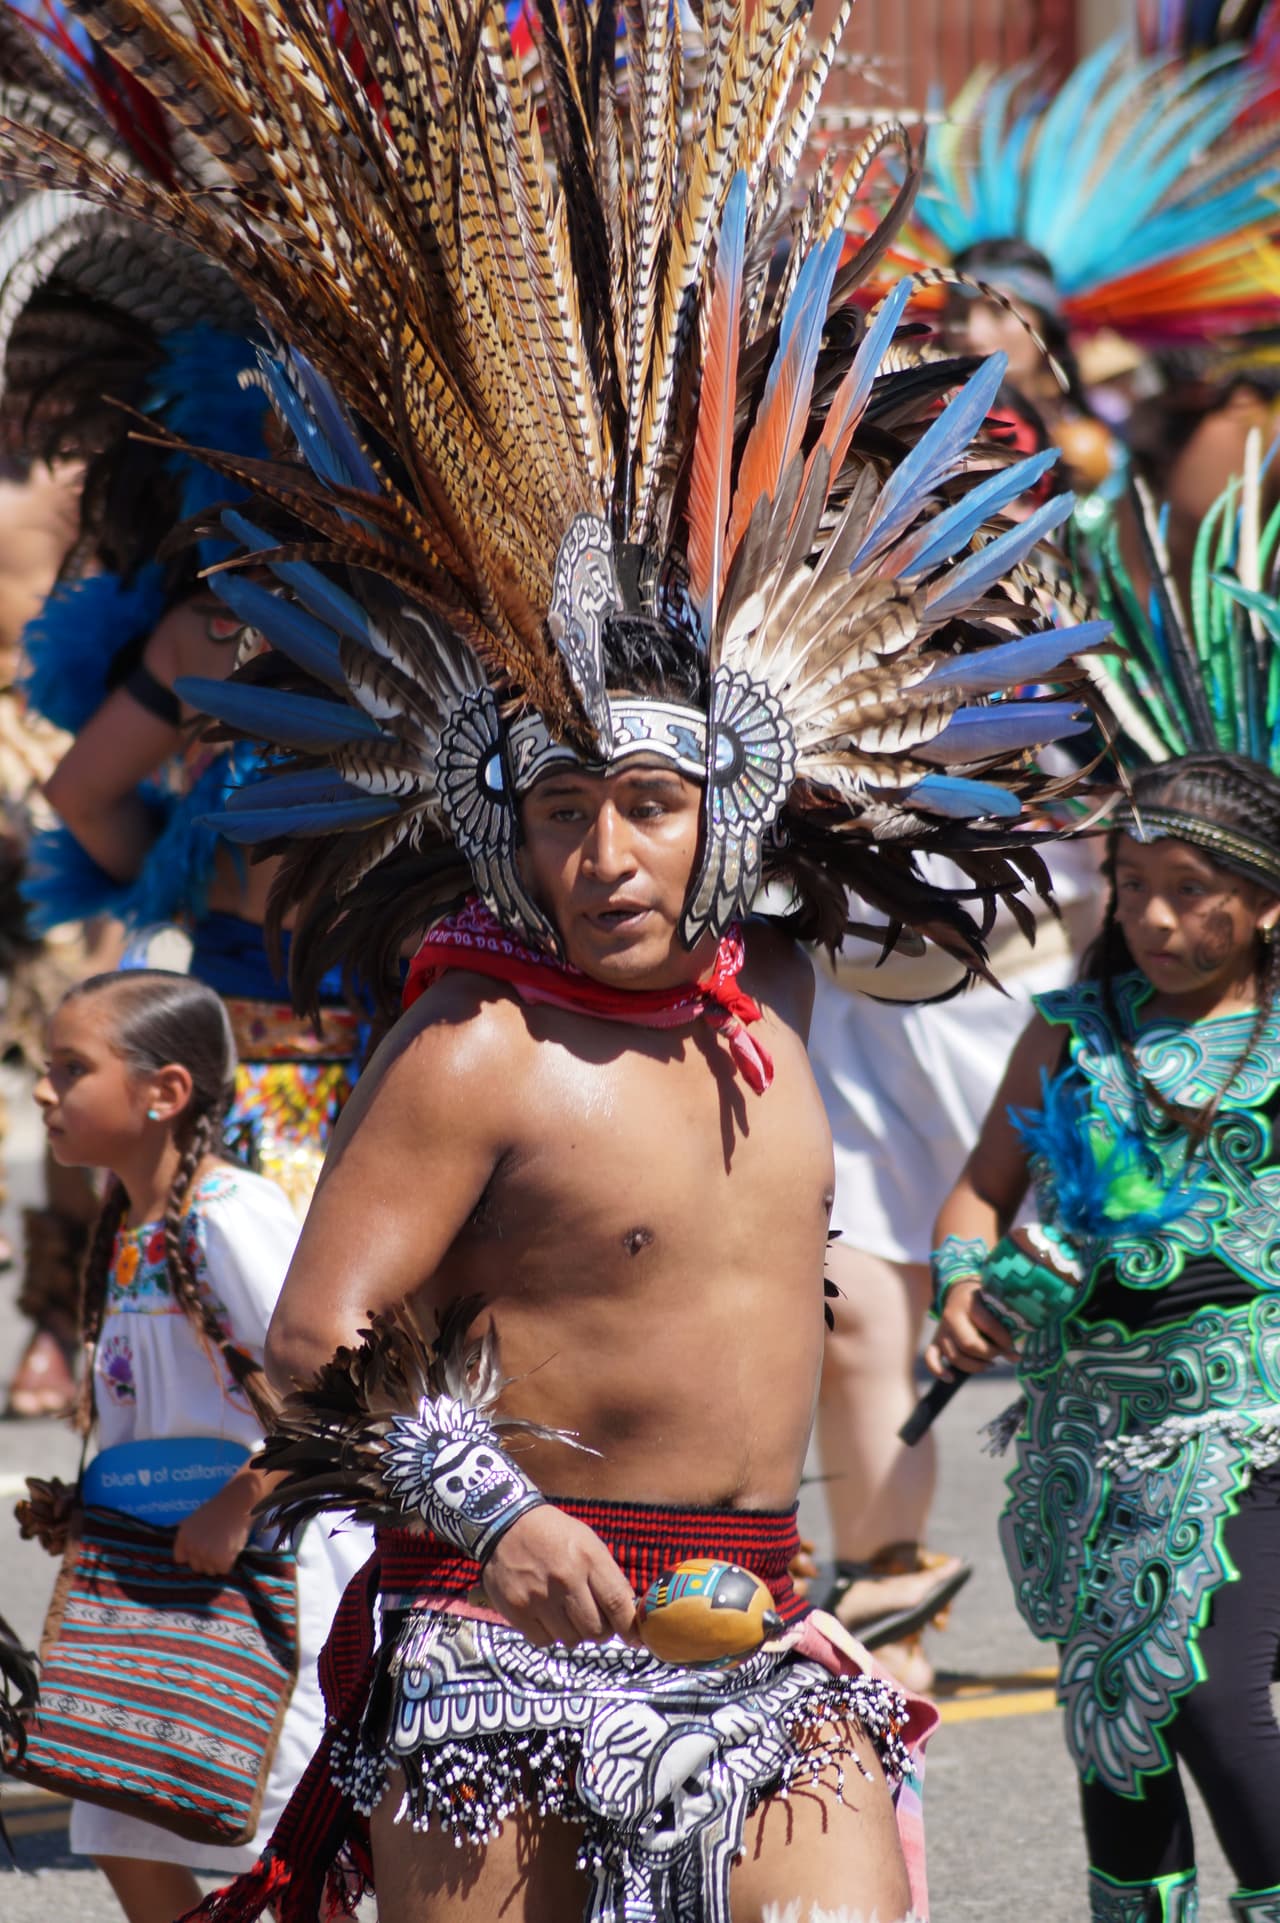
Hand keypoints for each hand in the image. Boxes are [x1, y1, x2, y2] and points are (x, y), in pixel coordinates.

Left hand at [172, 1480, 254, 1576]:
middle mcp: (192, 1547)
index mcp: (183, 1537)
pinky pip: (223, 1570)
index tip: (200, 1550)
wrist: (236, 1503)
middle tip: (217, 1546)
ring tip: (225, 1547)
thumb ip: (187, 1537)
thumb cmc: (218, 1509)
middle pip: (196, 1567)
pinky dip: (228, 1562)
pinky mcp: (221, 1560)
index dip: (191, 1555)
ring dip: (217, 1563)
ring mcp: (206, 1555)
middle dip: (205, 1560)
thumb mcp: (194, 1520)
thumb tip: (184, 1555)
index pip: (180, 1559)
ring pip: (210, 1570)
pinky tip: (231, 1549)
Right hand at [481, 1505, 638, 1648]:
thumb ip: (609, 1577)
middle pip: (595, 1630)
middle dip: (601, 1631)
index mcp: (587, 1559)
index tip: (635, 1639)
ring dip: (574, 1632)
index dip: (629, 1627)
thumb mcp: (589, 1544)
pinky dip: (550, 1634)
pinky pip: (545, 1641)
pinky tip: (546, 1615)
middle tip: (594, 1620)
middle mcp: (565, 1579)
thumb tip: (628, 1613)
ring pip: (571, 1639)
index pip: (616, 1603)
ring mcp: (538, 1597)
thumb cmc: (555, 1534)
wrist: (505, 1524)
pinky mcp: (516, 1610)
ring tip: (566, 1613)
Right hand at [924, 1277, 1015, 1380]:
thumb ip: (1005, 1328)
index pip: (987, 1326)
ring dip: (975, 1365)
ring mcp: (941, 1330)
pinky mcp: (935, 1340)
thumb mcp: (995, 1306)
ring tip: (990, 1364)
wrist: (959, 1292)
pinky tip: (951, 1378)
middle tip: (999, 1354)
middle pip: (968, 1344)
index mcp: (969, 1303)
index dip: (1003, 1341)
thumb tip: (1016, 1358)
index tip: (1012, 1346)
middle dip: (989, 1354)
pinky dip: (939, 1371)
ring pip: (954, 1356)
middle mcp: (951, 1316)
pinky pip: (931, 1358)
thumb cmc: (983, 1301)